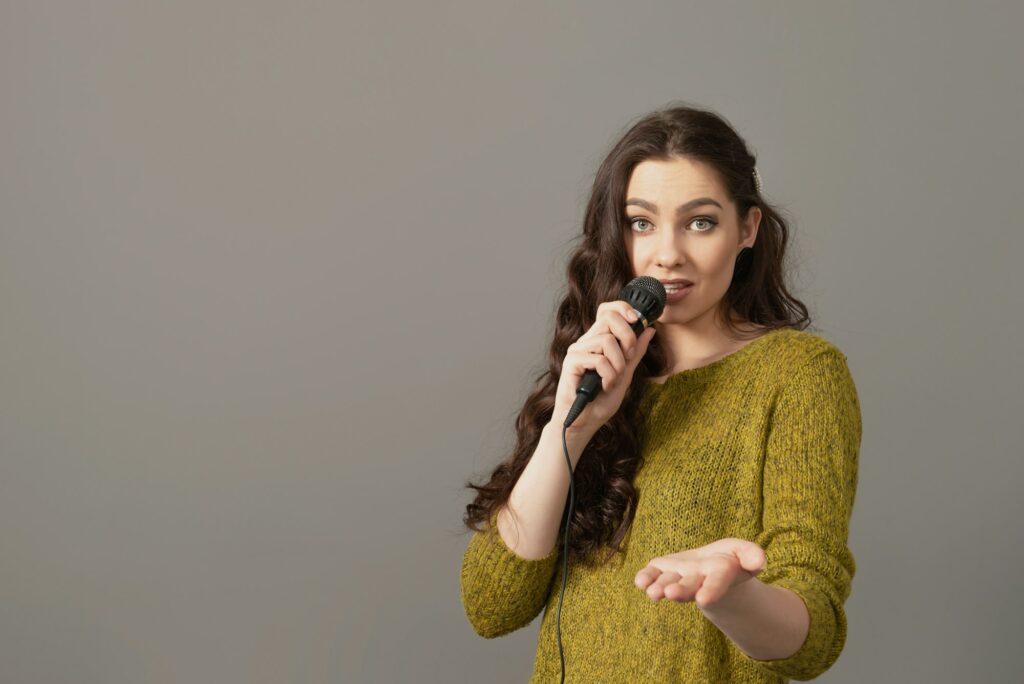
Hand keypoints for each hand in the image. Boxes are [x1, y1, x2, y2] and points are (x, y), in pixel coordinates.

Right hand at [551, 300, 656, 436]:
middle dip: (627, 337)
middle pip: (609, 318)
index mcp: (598, 340)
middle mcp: (586, 342)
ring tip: (613, 380)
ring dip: (618, 364)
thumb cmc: (601, 401)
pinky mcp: (571, 362)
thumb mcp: (626, 374)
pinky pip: (598, 359)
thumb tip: (649, 330)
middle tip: (628, 358)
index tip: (638, 320)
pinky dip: (608, 375)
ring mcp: (577, 351)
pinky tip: (604, 386)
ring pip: (606, 340)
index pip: (608, 311)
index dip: (623, 308)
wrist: (584, 422)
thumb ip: (635, 352)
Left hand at [634, 538, 766, 607]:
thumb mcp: (746, 553)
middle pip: (688, 587)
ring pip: (668, 583)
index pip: (716, 584)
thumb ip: (752, 556)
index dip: (711, 591)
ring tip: (652, 593)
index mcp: (719, 576)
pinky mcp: (663, 569)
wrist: (712, 566)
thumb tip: (759, 561)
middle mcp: (697, 580)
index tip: (704, 600)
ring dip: (660, 587)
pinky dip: (645, 577)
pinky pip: (652, 574)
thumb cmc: (732, 559)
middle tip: (670, 594)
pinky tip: (639, 581)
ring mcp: (678, 576)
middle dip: (680, 590)